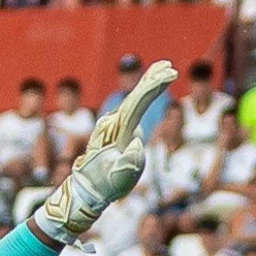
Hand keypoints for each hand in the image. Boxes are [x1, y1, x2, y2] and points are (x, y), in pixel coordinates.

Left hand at [36, 60, 177, 244]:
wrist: (85, 190)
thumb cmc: (104, 187)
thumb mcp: (118, 180)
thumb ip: (129, 164)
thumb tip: (135, 145)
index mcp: (116, 131)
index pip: (137, 103)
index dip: (153, 87)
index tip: (170, 73)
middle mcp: (112, 123)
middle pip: (135, 96)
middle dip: (152, 79)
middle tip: (168, 65)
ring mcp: (112, 125)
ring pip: (134, 99)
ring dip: (149, 83)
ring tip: (164, 67)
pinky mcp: (114, 129)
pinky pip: (132, 107)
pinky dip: (143, 94)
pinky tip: (148, 87)